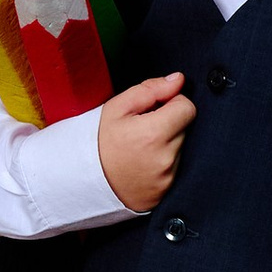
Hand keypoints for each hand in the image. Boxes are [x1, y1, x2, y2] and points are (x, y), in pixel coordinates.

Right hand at [97, 71, 192, 214]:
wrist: (84, 179)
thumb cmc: (99, 141)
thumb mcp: (117, 107)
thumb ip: (152, 89)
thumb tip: (179, 80)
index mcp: (154, 133)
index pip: (187, 108)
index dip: (173, 103)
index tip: (156, 109)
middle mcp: (165, 158)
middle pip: (185, 128)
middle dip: (169, 124)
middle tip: (142, 130)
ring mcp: (167, 178)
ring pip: (181, 149)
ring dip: (167, 144)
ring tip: (141, 148)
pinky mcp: (166, 191)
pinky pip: (176, 169)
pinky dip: (163, 164)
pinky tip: (143, 163)